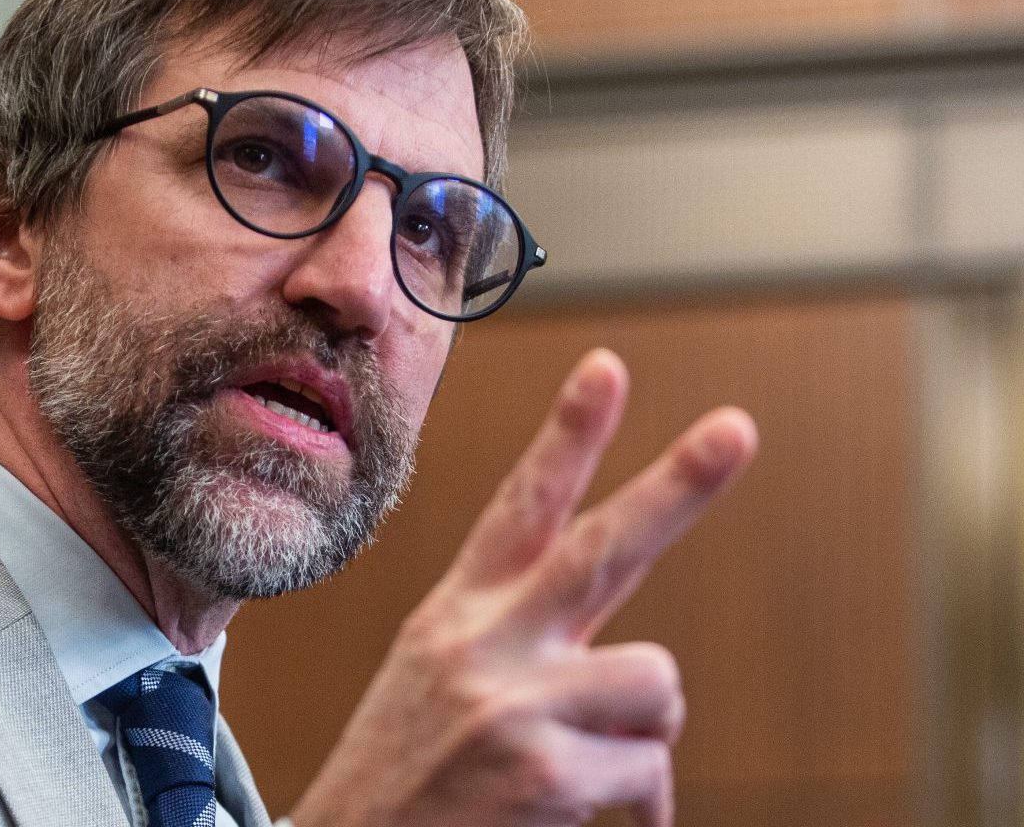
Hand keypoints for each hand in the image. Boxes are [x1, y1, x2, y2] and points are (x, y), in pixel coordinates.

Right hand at [289, 349, 757, 826]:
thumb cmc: (411, 774)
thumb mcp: (440, 682)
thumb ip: (529, 651)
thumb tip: (652, 681)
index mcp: (457, 613)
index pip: (519, 508)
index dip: (568, 435)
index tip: (609, 366)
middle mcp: (482, 643)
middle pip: (603, 548)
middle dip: (679, 486)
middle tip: (737, 428)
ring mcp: (512, 705)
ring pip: (657, 682)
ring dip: (643, 735)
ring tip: (580, 766)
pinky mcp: (542, 775)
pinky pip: (649, 774)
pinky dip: (633, 805)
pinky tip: (566, 817)